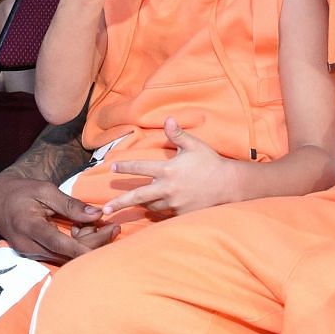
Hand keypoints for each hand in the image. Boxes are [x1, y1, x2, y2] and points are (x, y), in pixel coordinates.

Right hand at [0, 175, 115, 262]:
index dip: (84, 247)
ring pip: (65, 257)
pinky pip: (60, 255)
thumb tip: (97, 214)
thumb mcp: (46, 190)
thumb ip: (70, 204)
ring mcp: (30, 253)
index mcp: (28, 226)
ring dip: (85, 245)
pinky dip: (75, 246)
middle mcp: (28, 245)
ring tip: (99, 227)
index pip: (59, 243)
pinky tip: (83, 231)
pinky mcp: (35, 255)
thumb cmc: (23, 191)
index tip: (108, 239)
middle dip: (93, 243)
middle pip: (66, 253)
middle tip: (114, 228)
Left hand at [99, 119, 237, 216]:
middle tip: (104, 209)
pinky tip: (158, 208)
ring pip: (152, 206)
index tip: (112, 168)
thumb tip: (167, 119)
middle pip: (138, 196)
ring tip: (136, 204)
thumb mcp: (195, 145)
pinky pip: (166, 213)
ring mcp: (175, 203)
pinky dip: (160, 210)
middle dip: (119, 203)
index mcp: (168, 169)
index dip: (125, 167)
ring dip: (144, 204)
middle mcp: (168, 188)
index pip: (140, 167)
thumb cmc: (211, 163)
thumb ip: (178, 134)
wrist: (230, 185)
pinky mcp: (182, 213)